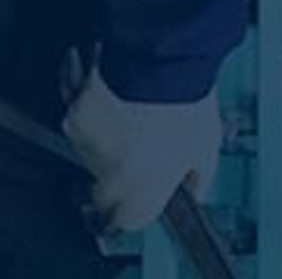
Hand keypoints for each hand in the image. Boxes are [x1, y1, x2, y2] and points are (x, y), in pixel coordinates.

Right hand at [66, 73, 220, 234]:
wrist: (159, 59)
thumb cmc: (185, 101)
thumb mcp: (207, 146)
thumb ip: (198, 176)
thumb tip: (196, 189)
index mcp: (142, 189)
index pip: (129, 220)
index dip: (138, 208)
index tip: (146, 197)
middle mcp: (109, 175)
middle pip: (105, 193)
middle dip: (120, 179)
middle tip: (142, 153)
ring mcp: (88, 147)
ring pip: (92, 158)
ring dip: (109, 145)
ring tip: (135, 118)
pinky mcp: (74, 118)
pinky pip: (82, 126)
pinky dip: (95, 117)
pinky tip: (119, 100)